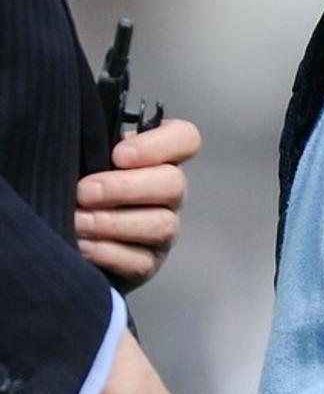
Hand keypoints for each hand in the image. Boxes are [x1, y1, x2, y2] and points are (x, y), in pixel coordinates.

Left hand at [75, 118, 201, 287]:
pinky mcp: (149, 263)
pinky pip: (141, 261)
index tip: (119, 154)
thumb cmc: (79, 182)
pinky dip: (107, 252)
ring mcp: (164, 229)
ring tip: (77, 221)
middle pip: (174, 183)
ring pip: (161, 225)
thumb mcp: (85, 154)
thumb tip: (79, 129)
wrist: (68, 229)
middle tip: (83, 191)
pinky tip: (82, 245)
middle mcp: (170, 192)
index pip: (186, 138)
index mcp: (159, 157)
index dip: (159, 145)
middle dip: (124, 188)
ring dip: (113, 223)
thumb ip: (92, 140)